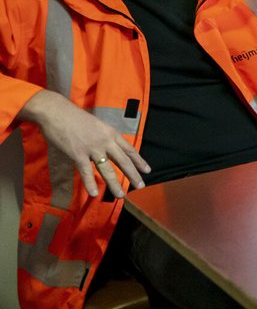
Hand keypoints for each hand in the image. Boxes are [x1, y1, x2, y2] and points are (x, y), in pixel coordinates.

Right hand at [17, 90, 149, 198]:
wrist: (57, 112)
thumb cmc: (75, 117)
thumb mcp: (97, 125)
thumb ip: (104, 137)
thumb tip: (108, 149)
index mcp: (111, 133)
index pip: (129, 150)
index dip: (139, 161)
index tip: (147, 171)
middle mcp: (106, 142)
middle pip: (123, 161)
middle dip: (133, 175)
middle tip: (141, 186)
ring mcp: (92, 149)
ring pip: (107, 170)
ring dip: (114, 184)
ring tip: (121, 195)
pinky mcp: (78, 154)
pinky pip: (86, 172)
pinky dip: (90, 183)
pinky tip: (95, 194)